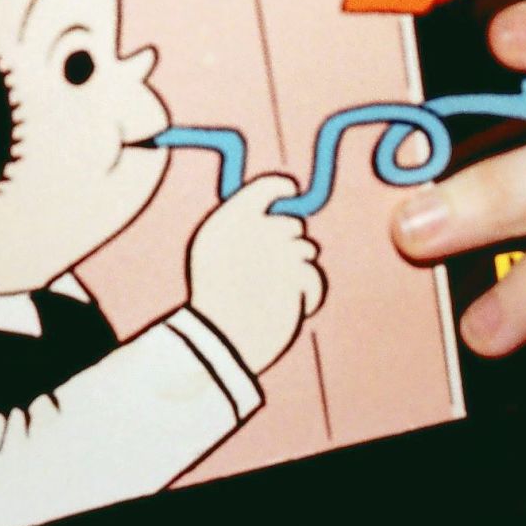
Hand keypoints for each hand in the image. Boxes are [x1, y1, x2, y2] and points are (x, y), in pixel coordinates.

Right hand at [186, 178, 323, 378]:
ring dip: (298, 269)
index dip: (280, 187)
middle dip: (290, 244)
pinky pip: (314, 276)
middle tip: (277, 267)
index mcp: (227, 221)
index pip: (263, 188)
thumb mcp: (211, 254)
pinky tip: (296, 304)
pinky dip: (309, 292)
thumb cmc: (213, 298)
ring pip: (306, 250)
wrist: (219, 339)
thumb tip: (273, 213)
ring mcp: (275, 251)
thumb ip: (239, 229)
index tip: (291, 190)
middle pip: (291, 224)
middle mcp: (252, 230)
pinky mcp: (294, 276)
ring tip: (280, 292)